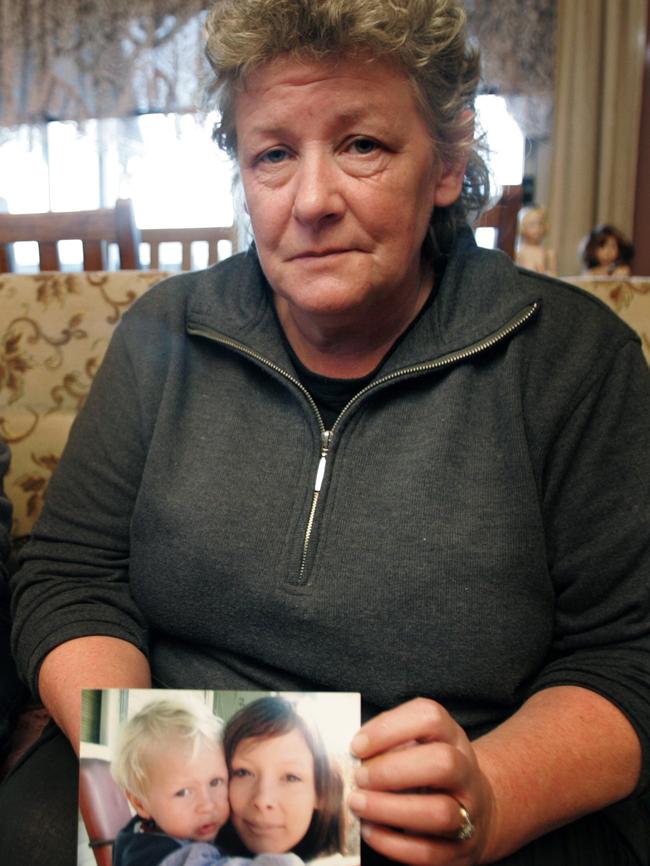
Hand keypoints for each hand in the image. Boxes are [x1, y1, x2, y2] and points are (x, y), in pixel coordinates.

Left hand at [349, 698, 495, 865]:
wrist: (476, 810)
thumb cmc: (430, 772)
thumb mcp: (418, 746)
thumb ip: (389, 745)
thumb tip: (353, 755)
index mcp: (451, 736)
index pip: (429, 717)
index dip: (389, 728)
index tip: (357, 745)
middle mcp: (465, 771)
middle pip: (442, 763)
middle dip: (392, 770)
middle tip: (359, 777)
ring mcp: (468, 812)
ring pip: (439, 812)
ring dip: (390, 809)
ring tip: (358, 803)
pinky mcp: (460, 849)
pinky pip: (429, 852)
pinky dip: (394, 844)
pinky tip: (370, 832)